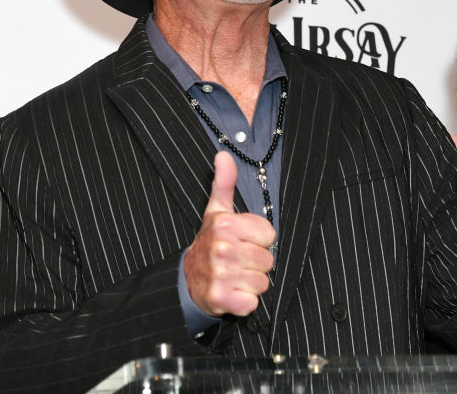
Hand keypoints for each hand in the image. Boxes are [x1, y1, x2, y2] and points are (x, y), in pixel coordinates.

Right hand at [184, 151, 275, 316]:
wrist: (187, 280)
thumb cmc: (209, 243)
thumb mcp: (216, 212)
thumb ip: (224, 184)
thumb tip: (223, 155)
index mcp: (225, 224)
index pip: (269, 235)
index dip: (258, 240)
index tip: (242, 241)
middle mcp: (222, 248)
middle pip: (268, 260)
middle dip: (256, 263)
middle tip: (237, 261)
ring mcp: (220, 274)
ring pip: (263, 282)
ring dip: (251, 283)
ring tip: (234, 276)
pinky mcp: (221, 299)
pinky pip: (252, 302)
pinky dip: (245, 302)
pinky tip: (232, 292)